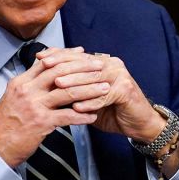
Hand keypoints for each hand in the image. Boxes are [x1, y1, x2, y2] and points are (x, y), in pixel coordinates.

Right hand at [0, 46, 100, 166]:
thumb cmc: (6, 123)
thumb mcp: (14, 97)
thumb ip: (30, 83)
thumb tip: (43, 67)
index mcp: (21, 82)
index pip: (47, 61)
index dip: (66, 55)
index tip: (81, 52)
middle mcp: (27, 91)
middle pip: (60, 71)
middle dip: (83, 68)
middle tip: (99, 66)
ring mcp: (34, 106)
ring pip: (68, 92)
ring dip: (90, 90)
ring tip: (104, 88)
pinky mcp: (41, 122)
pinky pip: (68, 116)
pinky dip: (83, 115)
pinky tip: (93, 116)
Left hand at [34, 47, 165, 142]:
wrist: (138, 123)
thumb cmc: (112, 111)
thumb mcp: (88, 96)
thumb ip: (73, 87)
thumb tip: (45, 81)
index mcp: (102, 63)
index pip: (77, 56)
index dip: (58, 55)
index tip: (40, 58)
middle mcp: (112, 65)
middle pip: (84, 63)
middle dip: (62, 65)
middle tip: (45, 68)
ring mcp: (120, 76)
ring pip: (93, 77)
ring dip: (74, 82)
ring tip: (58, 86)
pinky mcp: (126, 90)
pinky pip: (104, 96)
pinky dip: (90, 102)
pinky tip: (77, 107)